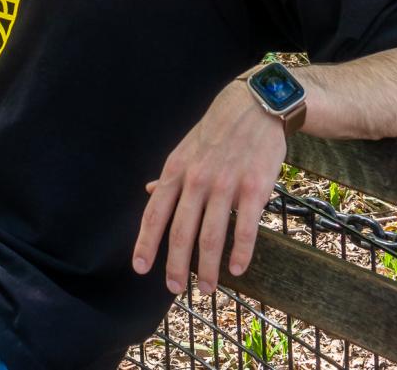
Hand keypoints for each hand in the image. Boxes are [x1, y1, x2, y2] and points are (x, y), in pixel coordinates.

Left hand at [132, 80, 283, 295]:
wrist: (255, 107)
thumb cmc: (216, 131)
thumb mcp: (184, 149)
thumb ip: (169, 176)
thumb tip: (148, 191)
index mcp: (176, 171)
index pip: (154, 214)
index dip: (146, 244)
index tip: (141, 268)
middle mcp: (197, 180)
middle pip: (181, 233)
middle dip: (176, 266)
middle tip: (175, 289)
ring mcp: (227, 185)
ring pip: (212, 237)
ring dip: (207, 268)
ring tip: (206, 287)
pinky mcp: (255, 188)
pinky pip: (246, 229)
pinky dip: (241, 254)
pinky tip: (238, 269)